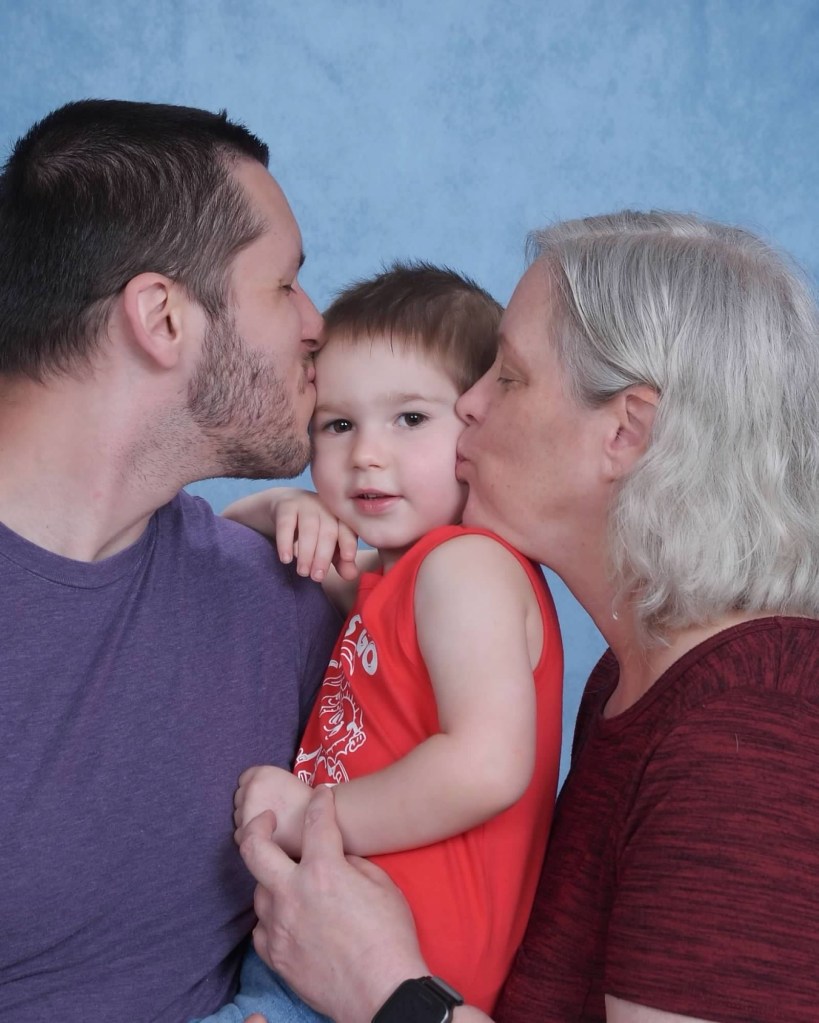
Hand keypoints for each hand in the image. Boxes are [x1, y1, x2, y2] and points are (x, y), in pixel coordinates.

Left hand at [234, 766, 311, 857]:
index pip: (244, 778)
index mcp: (261, 773)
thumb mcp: (287, 782)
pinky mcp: (249, 832)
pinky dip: (249, 837)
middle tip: (269, 813)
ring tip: (269, 826)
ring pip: (238, 817)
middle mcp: (251, 789)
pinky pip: (239, 835)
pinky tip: (267, 836)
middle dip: (250, 804)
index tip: (265, 797)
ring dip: (248, 820)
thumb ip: (268, 786)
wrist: (326, 822)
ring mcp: (247, 811)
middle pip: (239, 798)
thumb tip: (254, 798)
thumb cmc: (309, 804)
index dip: (254, 789)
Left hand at [238, 788, 428, 1022]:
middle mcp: (292, 893)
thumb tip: (337, 858)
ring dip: (272, 881)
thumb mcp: (382, 885)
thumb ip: (352, 863)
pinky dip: (272, 919)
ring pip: (258, 891)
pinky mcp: (275, 956)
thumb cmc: (389, 938)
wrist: (381, 992)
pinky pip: (261, 928)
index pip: (315, 821)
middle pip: (253, 848)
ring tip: (289, 881)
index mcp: (323, 870)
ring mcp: (279, 927)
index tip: (321, 794)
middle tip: (265, 820)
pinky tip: (288, 918)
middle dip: (256, 825)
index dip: (320, 801)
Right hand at [271, 490, 358, 582]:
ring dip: (306, 553)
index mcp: (340, 517)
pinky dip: (285, 543)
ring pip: (308, 528)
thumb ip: (341, 561)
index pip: (347, 530)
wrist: (285, 508)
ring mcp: (306, 504)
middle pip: (328, 532)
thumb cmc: (314, 532)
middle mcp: (326, 508)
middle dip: (323, 557)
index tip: (348, 558)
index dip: (348, 543)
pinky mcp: (286, 505)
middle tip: (317, 577)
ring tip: (303, 572)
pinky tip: (286, 559)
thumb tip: (351, 575)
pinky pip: (286, 524)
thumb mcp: (329, 547)